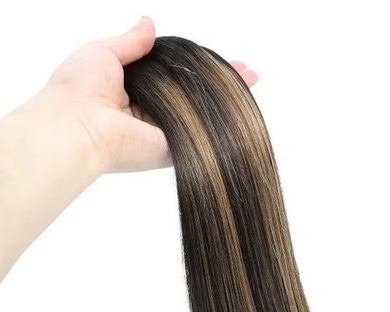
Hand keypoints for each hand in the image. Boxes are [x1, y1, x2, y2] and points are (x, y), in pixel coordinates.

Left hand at [44, 17, 257, 172]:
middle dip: (221, 84)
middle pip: (194, 95)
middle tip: (248, 74)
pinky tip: (243, 107)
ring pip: (202, 114)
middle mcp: (153, 112)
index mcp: (135, 90)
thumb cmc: (80, 87)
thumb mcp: (104, 52)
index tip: (218, 59)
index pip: (175, 76)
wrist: (78, 127)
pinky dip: (222, 122)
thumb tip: (149, 24)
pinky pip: (202, 134)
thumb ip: (131, 41)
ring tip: (251, 83)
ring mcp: (166, 132)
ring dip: (227, 101)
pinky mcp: (175, 149)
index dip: (197, 66)